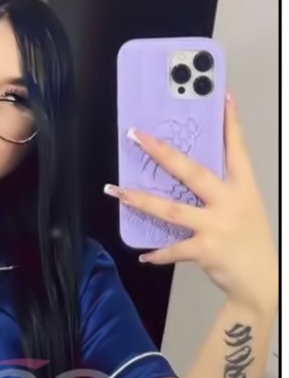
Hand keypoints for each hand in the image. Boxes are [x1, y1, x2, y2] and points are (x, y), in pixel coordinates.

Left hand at [104, 92, 278, 314]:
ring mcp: (216, 225)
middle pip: (191, 171)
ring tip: (117, 192)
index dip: (230, 123)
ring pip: (171, 209)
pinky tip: (144, 255)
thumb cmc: (249, 241)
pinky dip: (157, 253)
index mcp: (242, 187)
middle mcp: (228, 202)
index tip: (222, 97)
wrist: (259, 280)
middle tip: (136, 136)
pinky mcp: (205, 250)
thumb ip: (222, 191)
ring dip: (141, 200)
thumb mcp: (244, 207)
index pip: (236, 149)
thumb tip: (189, 175)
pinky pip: (173, 249)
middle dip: (161, 152)